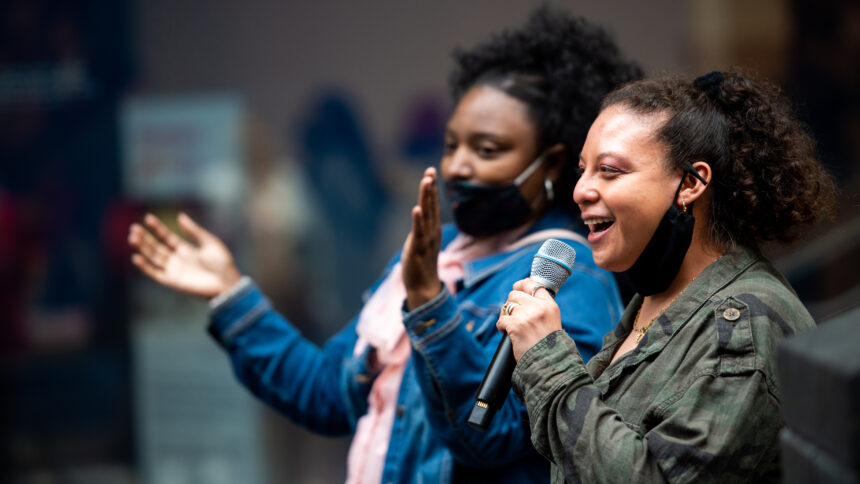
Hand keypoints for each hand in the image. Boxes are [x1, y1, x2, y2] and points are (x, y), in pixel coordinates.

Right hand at [128, 212, 241, 298]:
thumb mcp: (209, 242)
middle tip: (134, 228)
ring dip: (142, 248)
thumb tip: (180, 215)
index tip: (148, 218)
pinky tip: (136, 256)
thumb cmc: (222, 263)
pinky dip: (145, 266)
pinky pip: (155, 273)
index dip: (157, 228)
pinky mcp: (172, 281)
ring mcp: (174, 270)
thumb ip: (193, 230)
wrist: (227, 282)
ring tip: (132, 237)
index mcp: (186, 249)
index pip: (166, 237)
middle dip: (145, 238)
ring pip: (153, 258)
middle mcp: (177, 259)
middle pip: (156, 247)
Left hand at [402, 167, 442, 310]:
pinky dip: (418, 220)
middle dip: (430, 188)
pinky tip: (416, 208)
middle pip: (432, 206)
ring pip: (427, 216)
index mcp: (433, 230)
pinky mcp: (418, 249)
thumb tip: (420, 217)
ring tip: (426, 182)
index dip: (432, 189)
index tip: (430, 172)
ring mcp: (426, 240)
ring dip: (426, 198)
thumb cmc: (421, 265)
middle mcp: (432, 232)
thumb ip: (422, 229)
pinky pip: (418, 232)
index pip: (433, 205)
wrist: (424, 288)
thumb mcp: (422, 242)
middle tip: (430, 171)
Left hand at [496, 278, 561, 359]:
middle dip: (511, 304)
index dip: (521, 285)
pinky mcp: (516, 325)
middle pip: (515, 295)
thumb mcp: (552, 321)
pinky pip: (501, 320)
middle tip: (513, 316)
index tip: (516, 288)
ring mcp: (527, 315)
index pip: (532, 284)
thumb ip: (540, 308)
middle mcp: (539, 307)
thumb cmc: (550, 346)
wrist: (550, 364)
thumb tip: (522, 294)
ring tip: (511, 326)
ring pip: (507, 306)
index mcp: (549, 305)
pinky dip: (501, 327)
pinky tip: (507, 333)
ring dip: (505, 315)